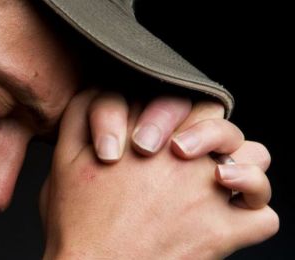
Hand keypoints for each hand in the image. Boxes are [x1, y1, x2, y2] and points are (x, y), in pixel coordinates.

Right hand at [41, 90, 277, 258]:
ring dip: (245, 167)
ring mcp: (206, 195)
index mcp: (146, 138)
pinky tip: (233, 219)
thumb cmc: (75, 224)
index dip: (176, 114)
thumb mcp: (63, 160)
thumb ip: (82, 117)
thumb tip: (100, 93)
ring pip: (255, 160)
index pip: (181, 102)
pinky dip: (253, 217)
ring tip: (224, 179)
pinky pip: (263, 218)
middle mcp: (182, 161)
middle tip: (196, 150)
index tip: (165, 135)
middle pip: (221, 122)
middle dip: (212, 130)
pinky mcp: (221, 234)